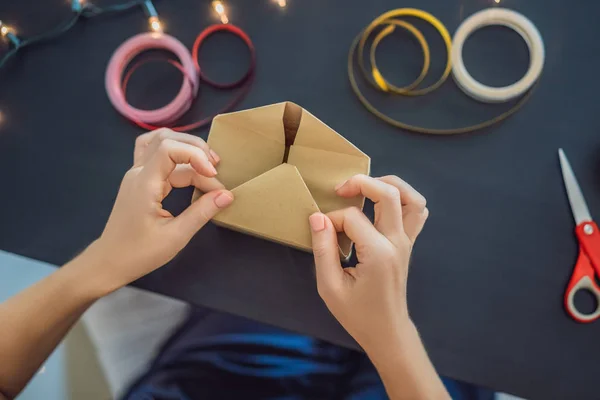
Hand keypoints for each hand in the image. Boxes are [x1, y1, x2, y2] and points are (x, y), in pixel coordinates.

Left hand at [88, 128, 233, 292]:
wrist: (110, 262)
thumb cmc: (140, 253)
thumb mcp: (176, 236)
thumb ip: (202, 212)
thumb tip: (227, 195)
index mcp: (144, 183)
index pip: (169, 148)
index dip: (196, 155)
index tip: (214, 177)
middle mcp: (138, 172)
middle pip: (167, 140)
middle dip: (196, 151)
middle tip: (216, 172)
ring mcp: (136, 174)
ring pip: (161, 143)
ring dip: (185, 147)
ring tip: (207, 163)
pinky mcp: (140, 180)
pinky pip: (157, 154)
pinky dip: (176, 154)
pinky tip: (190, 166)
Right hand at [309, 174, 427, 353]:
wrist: (387, 330)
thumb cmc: (357, 314)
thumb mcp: (329, 287)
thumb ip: (323, 250)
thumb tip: (317, 217)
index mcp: (378, 254)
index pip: (351, 217)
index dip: (330, 219)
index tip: (320, 233)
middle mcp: (397, 242)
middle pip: (388, 194)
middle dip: (361, 183)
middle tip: (340, 190)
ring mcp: (407, 241)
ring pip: (412, 198)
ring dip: (388, 185)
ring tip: (365, 189)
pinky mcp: (409, 243)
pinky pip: (416, 211)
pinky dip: (402, 199)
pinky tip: (381, 205)